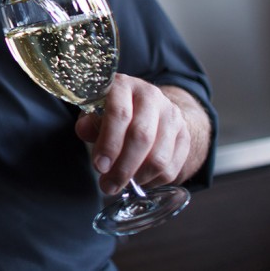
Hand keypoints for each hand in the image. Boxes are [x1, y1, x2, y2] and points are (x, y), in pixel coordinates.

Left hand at [75, 73, 192, 195]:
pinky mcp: (184, 135)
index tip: (99, 166)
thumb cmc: (114, 110)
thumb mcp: (96, 110)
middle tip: (107, 185)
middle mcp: (151, 96)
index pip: (120, 114)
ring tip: (121, 184)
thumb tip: (84, 131)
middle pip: (141, 137)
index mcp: (124, 86)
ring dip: (138, 177)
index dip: (109, 143)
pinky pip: (172, 167)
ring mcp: (171, 115)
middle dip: (122, 167)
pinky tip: (138, 181)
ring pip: (159, 157)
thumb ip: (89, 122)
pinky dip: (153, 181)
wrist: (148, 105)